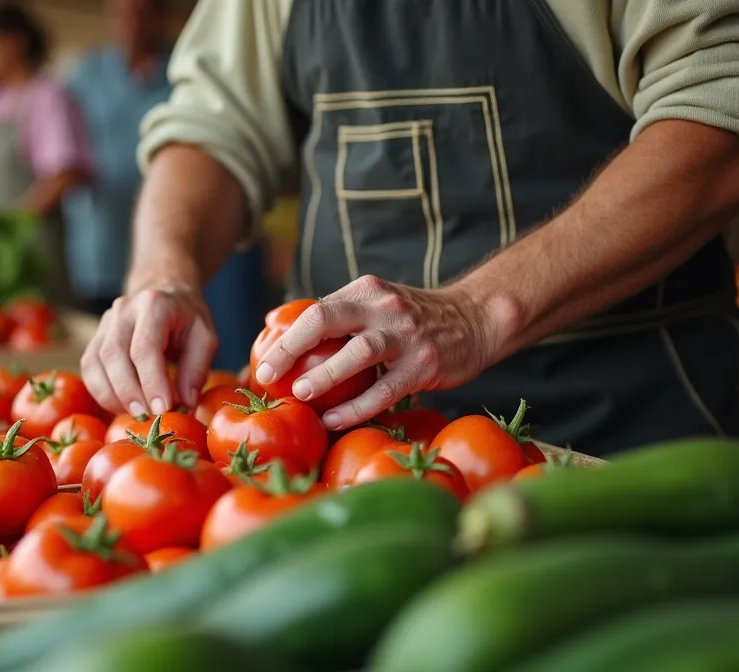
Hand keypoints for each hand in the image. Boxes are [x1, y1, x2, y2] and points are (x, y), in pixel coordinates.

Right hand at [80, 284, 218, 416]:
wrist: (162, 292)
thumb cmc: (186, 318)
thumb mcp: (205, 337)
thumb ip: (196, 368)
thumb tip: (186, 403)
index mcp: (154, 304)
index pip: (145, 347)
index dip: (151, 381)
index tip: (162, 409)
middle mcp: (123, 310)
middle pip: (114, 354)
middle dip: (128, 392)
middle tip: (146, 417)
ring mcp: (105, 322)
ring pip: (95, 362)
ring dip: (112, 395)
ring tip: (135, 414)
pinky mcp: (95, 338)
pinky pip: (88, 368)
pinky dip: (100, 392)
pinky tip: (119, 406)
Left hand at [253, 275, 505, 430]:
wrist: (476, 319)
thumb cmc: (412, 318)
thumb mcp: (373, 302)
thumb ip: (330, 313)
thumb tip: (271, 321)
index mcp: (364, 291)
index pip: (315, 310)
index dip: (285, 337)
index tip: (262, 362)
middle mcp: (384, 306)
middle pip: (327, 320)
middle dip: (292, 348)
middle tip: (267, 375)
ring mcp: (407, 335)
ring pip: (359, 352)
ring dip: (326, 374)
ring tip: (300, 393)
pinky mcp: (425, 364)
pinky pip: (386, 389)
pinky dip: (357, 407)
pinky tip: (334, 421)